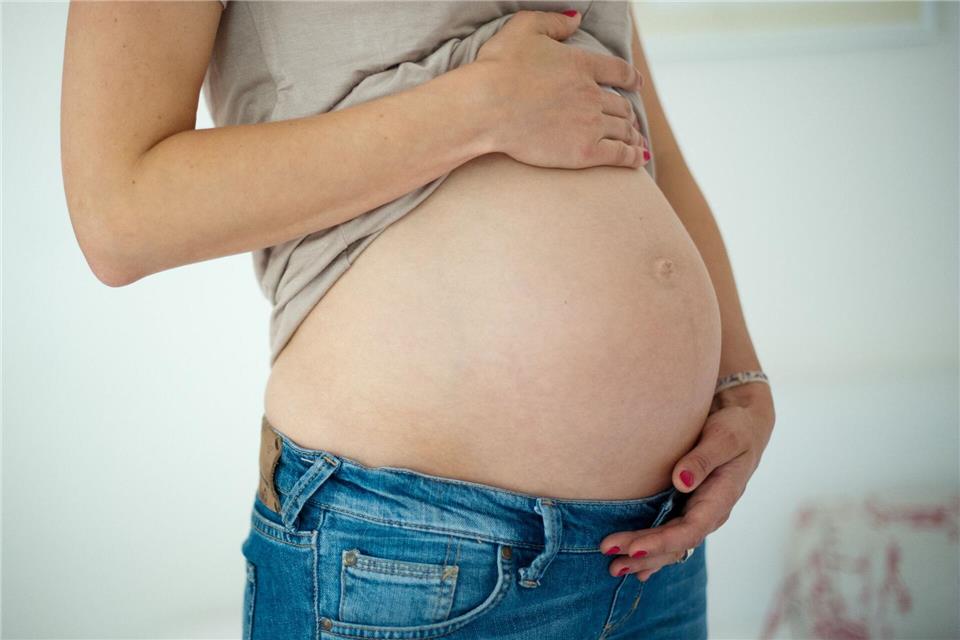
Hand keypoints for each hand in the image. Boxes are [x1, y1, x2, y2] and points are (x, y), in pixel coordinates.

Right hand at [474, 9, 648, 169]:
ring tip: (636, 142)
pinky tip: (638, 159)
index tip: (637, 84)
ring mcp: (590, 124)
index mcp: (581, 64)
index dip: (631, 78)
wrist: (487, 106)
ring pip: (623, 129)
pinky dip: (632, 156)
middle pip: (622, 104)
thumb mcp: (523, 28)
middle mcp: (591, 94)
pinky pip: (619, 154)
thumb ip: (553, 22)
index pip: (618, 71)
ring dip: (632, 135)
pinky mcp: (584, 152)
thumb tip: (576, 18)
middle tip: (630, 120)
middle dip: (628, 112)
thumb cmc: (498, 67)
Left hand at [598, 383, 775, 580]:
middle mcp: (710, 512)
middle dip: (644, 553)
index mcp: (721, 498)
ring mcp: (699, 512)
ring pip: (672, 545)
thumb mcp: (724, 437)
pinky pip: (670, 535)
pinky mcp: (688, 507)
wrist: (744, 424)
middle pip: (676, 543)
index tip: (634, 548)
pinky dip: (652, 551)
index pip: (690, 529)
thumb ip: (704, 458)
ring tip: (614, 568)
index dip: (662, 542)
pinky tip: (635, 565)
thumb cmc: (735, 427)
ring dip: (644, 558)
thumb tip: (681, 480)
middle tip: (610, 557)